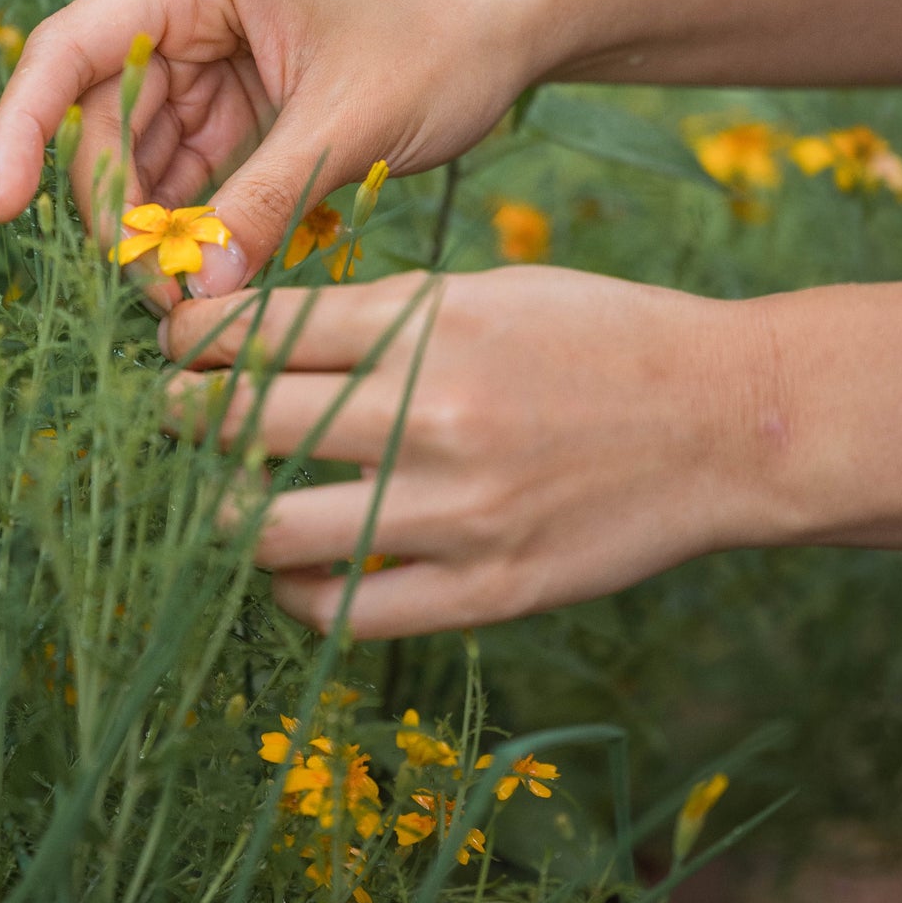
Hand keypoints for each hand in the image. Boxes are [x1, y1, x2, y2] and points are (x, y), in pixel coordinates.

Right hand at [0, 0, 549, 304]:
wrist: (520, 7)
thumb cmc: (445, 31)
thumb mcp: (348, 123)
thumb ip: (260, 206)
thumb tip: (196, 298)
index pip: (69, 52)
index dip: (21, 133)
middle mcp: (183, 0)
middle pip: (102, 114)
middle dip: (116, 207)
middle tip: (158, 296)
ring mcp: (210, 45)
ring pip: (142, 147)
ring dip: (154, 220)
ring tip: (187, 295)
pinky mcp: (240, 87)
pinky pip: (190, 159)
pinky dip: (194, 212)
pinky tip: (209, 266)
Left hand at [162, 267, 768, 638]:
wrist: (726, 423)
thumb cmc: (600, 338)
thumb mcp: (484, 292)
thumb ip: (374, 318)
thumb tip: (259, 340)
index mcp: (424, 324)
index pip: (253, 331)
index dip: (187, 340)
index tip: (175, 349)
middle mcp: (427, 416)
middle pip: (235, 426)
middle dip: (180, 417)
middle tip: (177, 417)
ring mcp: (453, 514)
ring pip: (266, 531)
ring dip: (222, 515)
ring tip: (227, 500)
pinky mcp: (484, 591)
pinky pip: (343, 611)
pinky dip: (297, 591)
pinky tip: (297, 568)